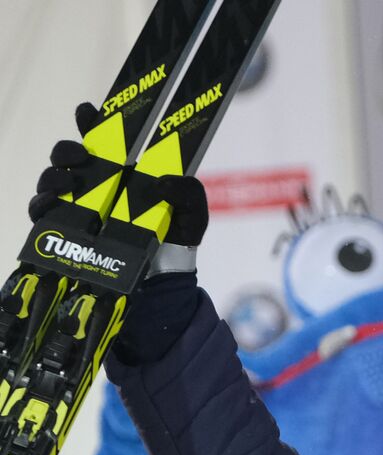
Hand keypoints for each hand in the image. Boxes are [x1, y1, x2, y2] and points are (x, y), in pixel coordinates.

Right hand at [28, 102, 208, 246]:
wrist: (167, 268)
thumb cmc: (176, 230)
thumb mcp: (193, 207)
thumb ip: (188, 190)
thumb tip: (162, 183)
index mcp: (122, 167)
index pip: (100, 137)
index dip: (90, 121)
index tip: (86, 111)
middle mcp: (94, 180)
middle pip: (66, 154)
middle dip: (68, 149)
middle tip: (82, 156)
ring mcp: (77, 202)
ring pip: (51, 178)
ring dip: (54, 176)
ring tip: (69, 182)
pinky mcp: (65, 226)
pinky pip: (43, 210)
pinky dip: (43, 203)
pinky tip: (53, 201)